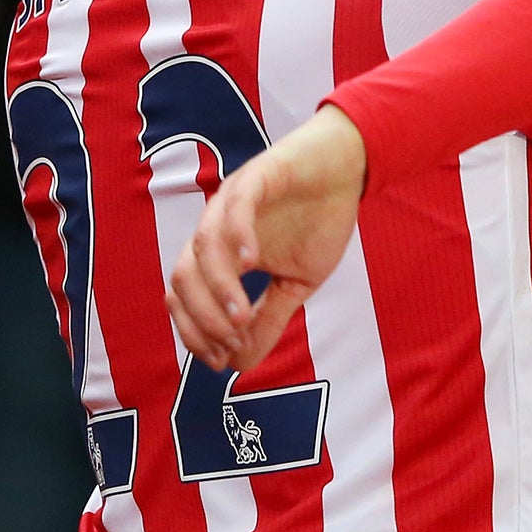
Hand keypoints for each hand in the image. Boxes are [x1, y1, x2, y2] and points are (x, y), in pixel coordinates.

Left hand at [168, 105, 367, 372]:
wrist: (348, 167)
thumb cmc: (321, 220)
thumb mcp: (297, 284)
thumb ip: (269, 319)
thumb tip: (240, 365)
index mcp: (219, 254)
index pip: (185, 299)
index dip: (195, 334)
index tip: (222, 359)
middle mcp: (216, 227)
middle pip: (183, 278)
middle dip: (202, 318)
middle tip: (233, 339)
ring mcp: (232, 201)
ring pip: (202, 247)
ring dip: (217, 288)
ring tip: (241, 316)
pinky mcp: (257, 177)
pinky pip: (235, 208)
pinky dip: (237, 237)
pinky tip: (252, 263)